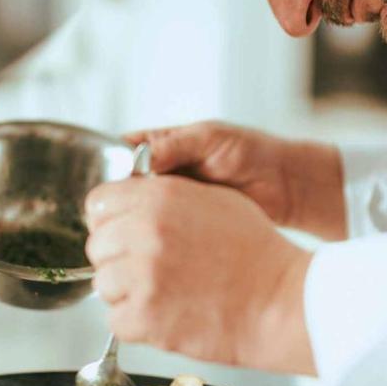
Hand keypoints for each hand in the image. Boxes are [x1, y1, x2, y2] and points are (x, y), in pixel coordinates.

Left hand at [85, 175, 316, 374]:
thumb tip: (130, 200)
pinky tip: (166, 316)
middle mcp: (145, 232)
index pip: (98, 204)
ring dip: (127, 293)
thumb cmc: (256, 254)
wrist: (280, 302)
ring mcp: (142, 276)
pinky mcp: (144, 317)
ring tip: (165, 294)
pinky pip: (115, 321)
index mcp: (160, 197)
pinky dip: (136, 324)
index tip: (123, 234)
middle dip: (119, 259)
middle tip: (153, 271)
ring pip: (103, 285)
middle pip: (97, 246)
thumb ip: (165, 195)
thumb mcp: (214, 200)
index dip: (110, 221)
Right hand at [125, 121, 346, 240]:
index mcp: (160, 146)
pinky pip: (161, 231)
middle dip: (116, 204)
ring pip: (138, 214)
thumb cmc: (251, 151)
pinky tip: (149, 247)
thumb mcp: (210, 138)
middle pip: (123, 190)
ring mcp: (171, 203)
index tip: (101, 190)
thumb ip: (174, 146)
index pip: (119, 154)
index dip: (107, 171)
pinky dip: (154, 238)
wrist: (285, 185)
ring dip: (133, 224)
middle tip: (110, 219)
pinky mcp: (183, 226)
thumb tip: (138, 158)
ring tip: (127, 236)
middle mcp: (160, 175)